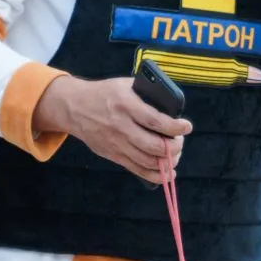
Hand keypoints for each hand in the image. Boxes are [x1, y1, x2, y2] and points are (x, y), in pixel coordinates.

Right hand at [32, 74, 190, 183]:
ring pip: (147, 161)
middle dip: (174, 147)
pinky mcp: (113, 155)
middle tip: (179, 141)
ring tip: (174, 155)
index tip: (186, 126)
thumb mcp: (125, 85)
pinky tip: (168, 172)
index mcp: (125, 104)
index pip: (155, 120)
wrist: (74, 107)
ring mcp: (116, 143)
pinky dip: (155, 175)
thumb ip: (147, 94)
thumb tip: (172, 107)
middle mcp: (120, 126)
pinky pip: (137, 169)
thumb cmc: (105, 94)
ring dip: (167, 162)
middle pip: (153, 145)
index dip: (175, 127)